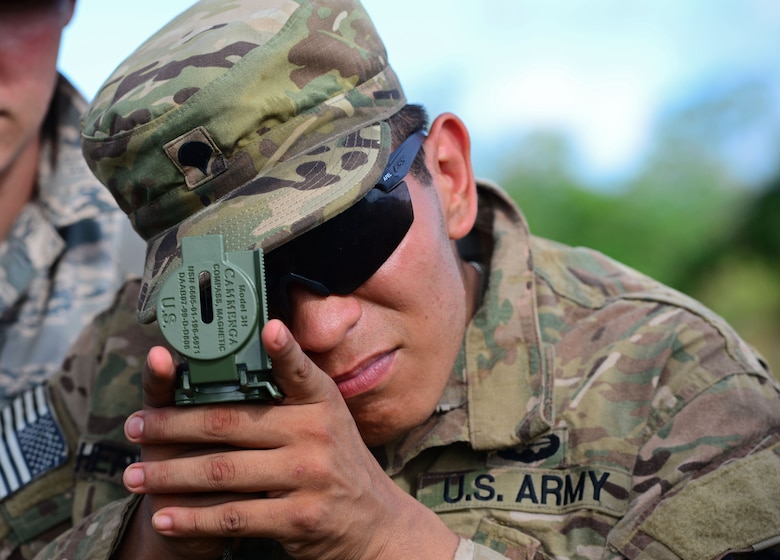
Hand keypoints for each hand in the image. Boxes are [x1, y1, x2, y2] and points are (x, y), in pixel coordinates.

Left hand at [118, 319, 457, 559]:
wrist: (375, 524)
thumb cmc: (338, 464)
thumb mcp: (328, 421)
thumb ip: (295, 394)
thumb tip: (259, 351)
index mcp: (321, 404)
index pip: (300, 372)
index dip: (283, 350)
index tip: (266, 329)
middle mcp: (317, 435)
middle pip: (231, 423)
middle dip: (173, 426)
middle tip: (135, 428)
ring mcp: (309, 476)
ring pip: (224, 471)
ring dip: (171, 475)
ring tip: (136, 477)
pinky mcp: (299, 518)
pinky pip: (235, 517)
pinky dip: (195, 518)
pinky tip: (166, 516)